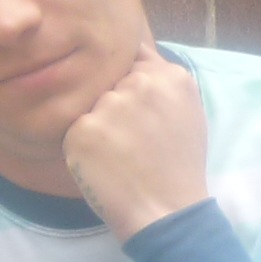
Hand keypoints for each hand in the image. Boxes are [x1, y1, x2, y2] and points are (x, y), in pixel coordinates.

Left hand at [61, 38, 210, 241]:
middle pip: (107, 83)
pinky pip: (73, 130)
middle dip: (112, 107)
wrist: (165, 211)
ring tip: (120, 155)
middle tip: (131, 142)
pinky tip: (105, 166)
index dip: (128, 86)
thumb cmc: (176, 165)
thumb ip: (161, 78)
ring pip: (89, 106)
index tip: (137, 113)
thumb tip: (133, 50)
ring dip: (97, 127)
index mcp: (170, 76)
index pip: (131, 60)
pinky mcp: (83, 129)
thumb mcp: (187, 111)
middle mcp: (140, 83)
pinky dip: (82, 148)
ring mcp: (110, 105)